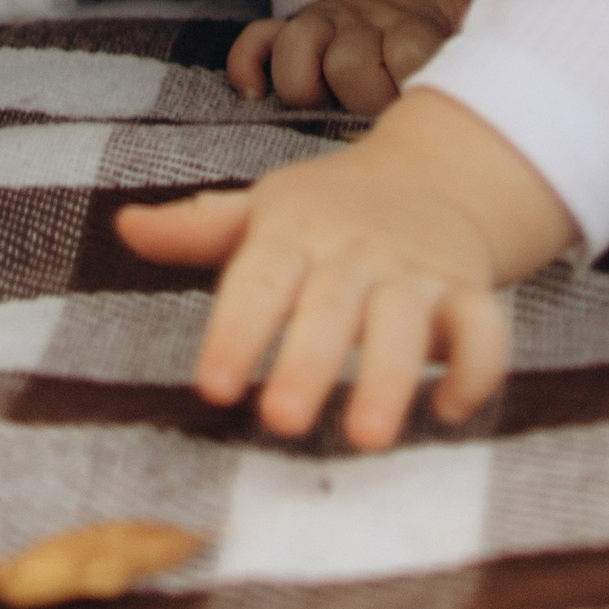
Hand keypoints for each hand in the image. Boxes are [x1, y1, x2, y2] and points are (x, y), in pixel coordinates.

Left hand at [116, 89, 571, 449]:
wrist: (436, 172)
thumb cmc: (329, 210)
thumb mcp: (265, 211)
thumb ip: (198, 232)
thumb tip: (125, 226)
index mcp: (295, 232)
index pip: (259, 280)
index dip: (236, 332)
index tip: (213, 386)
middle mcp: (356, 252)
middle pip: (330, 308)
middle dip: (308, 362)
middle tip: (282, 420)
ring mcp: (414, 272)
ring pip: (406, 323)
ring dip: (389, 376)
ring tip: (366, 436)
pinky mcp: (467, 292)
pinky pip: (483, 329)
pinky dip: (475, 368)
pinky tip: (448, 409)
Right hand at [227, 0, 482, 119]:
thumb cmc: (455, 18)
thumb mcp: (485, 18)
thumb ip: (500, 42)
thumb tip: (518, 85)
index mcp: (417, 23)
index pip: (409, 53)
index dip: (412, 84)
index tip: (426, 108)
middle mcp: (368, 20)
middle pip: (349, 61)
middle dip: (362, 96)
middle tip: (382, 112)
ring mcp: (329, 22)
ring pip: (298, 47)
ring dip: (307, 82)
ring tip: (324, 101)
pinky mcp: (300, 27)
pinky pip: (258, 40)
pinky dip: (249, 65)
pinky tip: (255, 93)